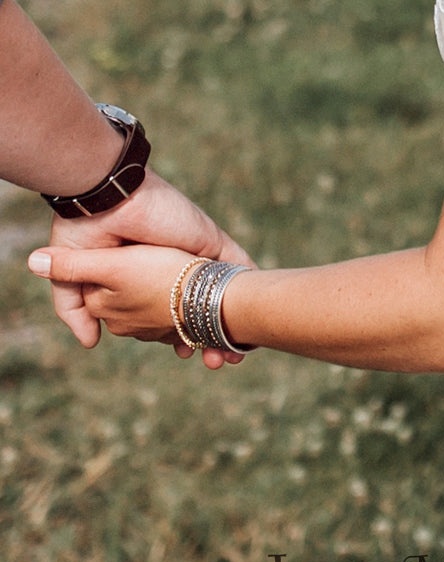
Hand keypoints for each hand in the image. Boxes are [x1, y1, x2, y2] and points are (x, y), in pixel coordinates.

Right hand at [45, 169, 252, 350]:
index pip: (167, 314)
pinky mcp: (211, 241)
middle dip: (210, 336)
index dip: (178, 337)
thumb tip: (89, 343)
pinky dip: (247, 291)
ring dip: (231, 323)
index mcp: (142, 278)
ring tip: (234, 355)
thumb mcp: (73, 277)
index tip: (187, 353)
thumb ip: (74, 309)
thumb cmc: (84, 232)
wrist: (106, 198)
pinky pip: (238, 267)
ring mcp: (193, 254)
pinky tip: (252, 316)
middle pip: (198, 309)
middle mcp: (172, 268)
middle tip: (216, 362)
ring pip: (221, 294)